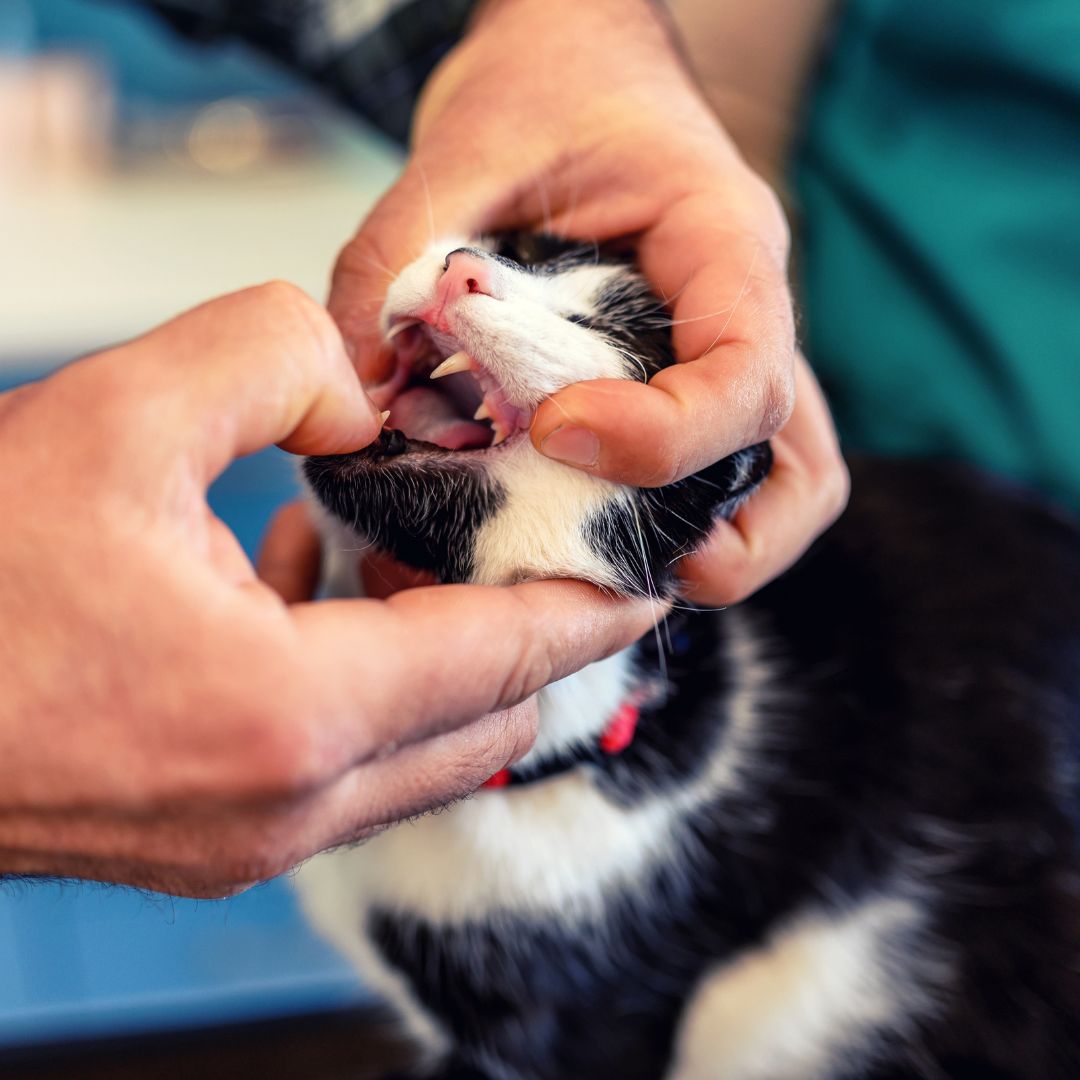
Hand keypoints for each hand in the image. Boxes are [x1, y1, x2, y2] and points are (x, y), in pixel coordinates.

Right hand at [0, 284, 658, 896]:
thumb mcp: (109, 418)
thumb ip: (265, 357)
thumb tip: (359, 386)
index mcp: (290, 715)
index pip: (504, 660)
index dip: (587, 608)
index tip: (646, 578)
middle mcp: (288, 806)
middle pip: (484, 719)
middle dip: (536, 637)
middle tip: (556, 552)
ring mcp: (251, 839)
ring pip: (422, 750)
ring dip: (452, 661)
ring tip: (436, 556)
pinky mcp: (214, 839)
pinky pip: (348, 763)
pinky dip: (374, 686)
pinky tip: (323, 592)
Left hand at [328, 0, 847, 605]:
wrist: (576, 68)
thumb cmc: (546, 91)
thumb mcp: (466, 148)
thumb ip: (403, 260)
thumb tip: (359, 398)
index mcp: (724, 243)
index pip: (747, 373)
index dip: (663, 436)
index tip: (556, 433)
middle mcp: (746, 319)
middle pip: (796, 467)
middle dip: (721, 539)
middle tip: (601, 557)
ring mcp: (721, 366)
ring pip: (780, 490)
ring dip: (713, 550)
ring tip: (598, 570)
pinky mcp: (683, 391)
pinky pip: (718, 481)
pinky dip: (666, 527)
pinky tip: (575, 531)